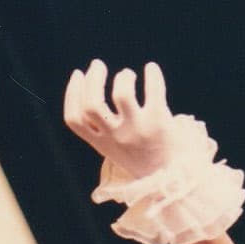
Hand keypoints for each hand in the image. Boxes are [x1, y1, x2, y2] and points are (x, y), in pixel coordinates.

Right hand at [63, 60, 174, 177]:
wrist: (172, 179)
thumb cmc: (141, 157)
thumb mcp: (115, 148)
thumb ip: (102, 126)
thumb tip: (92, 86)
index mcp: (102, 144)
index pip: (75, 118)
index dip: (72, 92)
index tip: (78, 73)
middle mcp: (117, 138)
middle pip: (92, 104)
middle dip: (93, 79)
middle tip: (98, 64)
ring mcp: (138, 130)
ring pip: (121, 95)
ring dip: (122, 77)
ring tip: (128, 74)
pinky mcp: (159, 123)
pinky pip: (153, 91)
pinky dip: (152, 75)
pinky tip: (151, 68)